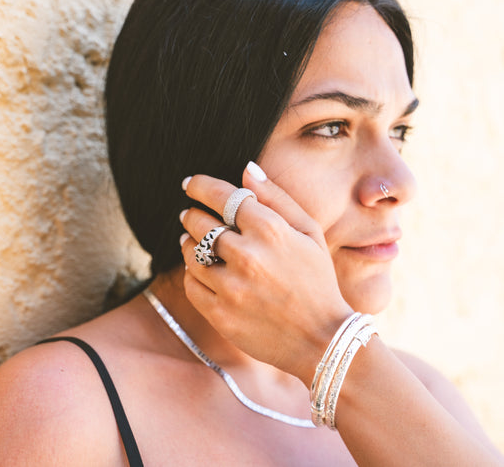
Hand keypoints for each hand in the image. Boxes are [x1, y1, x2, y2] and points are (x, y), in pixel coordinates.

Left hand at [180, 162, 352, 385]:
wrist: (320, 339)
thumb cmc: (317, 280)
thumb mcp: (309, 232)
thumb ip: (276, 198)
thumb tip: (246, 169)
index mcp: (270, 230)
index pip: (222, 196)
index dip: (200, 186)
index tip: (190, 184)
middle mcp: (247, 256)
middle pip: (199, 222)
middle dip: (192, 214)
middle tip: (191, 215)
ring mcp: (231, 287)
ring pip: (190, 253)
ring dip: (189, 243)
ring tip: (195, 242)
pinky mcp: (220, 314)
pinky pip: (190, 283)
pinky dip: (193, 272)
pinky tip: (203, 270)